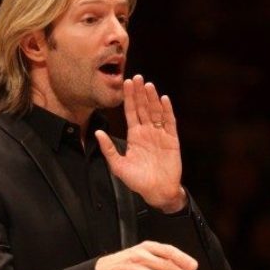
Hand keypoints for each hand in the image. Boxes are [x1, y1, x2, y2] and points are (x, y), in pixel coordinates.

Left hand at [95, 75, 185, 212]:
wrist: (157, 192)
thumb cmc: (137, 181)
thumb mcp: (118, 166)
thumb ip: (108, 149)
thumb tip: (97, 132)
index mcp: (134, 136)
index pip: (131, 112)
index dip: (129, 98)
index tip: (125, 83)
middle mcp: (147, 132)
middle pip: (143, 108)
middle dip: (139, 93)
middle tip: (136, 77)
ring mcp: (160, 135)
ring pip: (155, 112)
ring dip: (152, 98)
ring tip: (148, 85)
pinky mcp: (172, 140)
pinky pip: (169, 123)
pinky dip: (167, 111)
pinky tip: (163, 100)